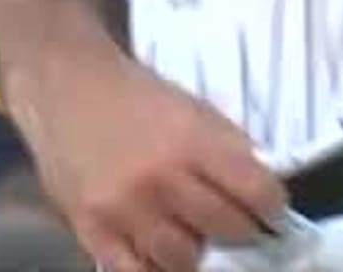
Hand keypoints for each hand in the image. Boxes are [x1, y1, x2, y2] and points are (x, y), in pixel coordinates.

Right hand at [19, 42, 285, 271]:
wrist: (68, 88)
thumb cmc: (137, 96)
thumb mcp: (195, 109)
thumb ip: (229, 150)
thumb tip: (263, 190)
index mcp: (192, 142)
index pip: (255, 191)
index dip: (273, 207)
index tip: (275, 214)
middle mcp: (160, 179)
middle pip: (224, 229)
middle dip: (242, 232)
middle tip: (242, 230)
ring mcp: (123, 209)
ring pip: (182, 259)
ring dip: (199, 255)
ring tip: (201, 241)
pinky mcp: (91, 229)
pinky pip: (134, 271)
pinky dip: (156, 269)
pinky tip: (165, 258)